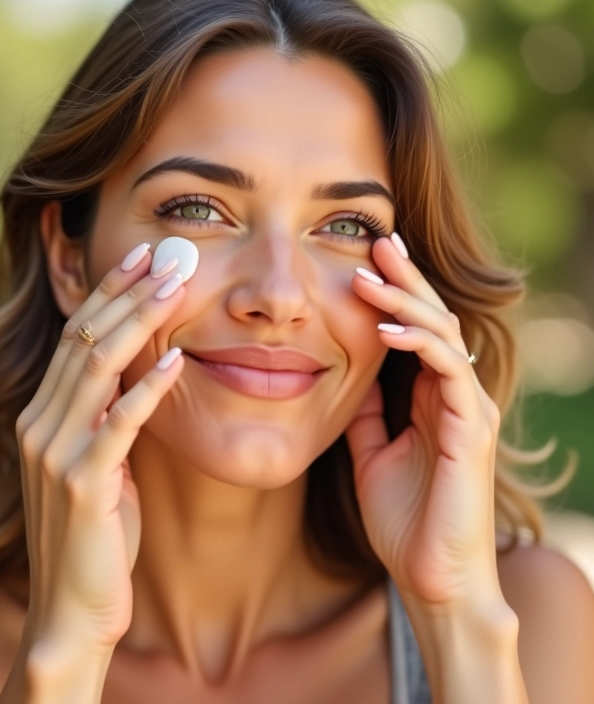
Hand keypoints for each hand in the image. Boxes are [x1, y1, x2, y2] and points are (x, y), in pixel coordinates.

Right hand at [14, 243, 187, 654]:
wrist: (72, 608)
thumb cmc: (95, 534)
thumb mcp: (98, 464)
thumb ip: (106, 418)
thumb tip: (141, 373)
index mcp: (42, 415)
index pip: (76, 337)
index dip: (107, 293)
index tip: (142, 257)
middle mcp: (39, 424)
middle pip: (85, 340)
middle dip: (127, 293)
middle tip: (167, 255)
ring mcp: (55, 453)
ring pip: (97, 368)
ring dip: (139, 323)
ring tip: (176, 286)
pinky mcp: (81, 484)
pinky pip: (118, 423)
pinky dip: (148, 389)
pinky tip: (177, 361)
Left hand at [345, 235, 502, 606]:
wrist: (430, 578)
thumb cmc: (404, 519)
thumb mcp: (370, 453)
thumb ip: (365, 414)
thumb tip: (346, 376)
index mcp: (429, 398)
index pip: (415, 330)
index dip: (394, 294)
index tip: (363, 261)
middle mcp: (453, 395)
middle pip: (432, 319)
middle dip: (404, 278)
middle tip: (376, 240)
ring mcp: (466, 408)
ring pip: (442, 335)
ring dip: (404, 300)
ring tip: (368, 273)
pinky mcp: (471, 427)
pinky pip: (446, 370)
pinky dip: (417, 343)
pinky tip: (384, 328)